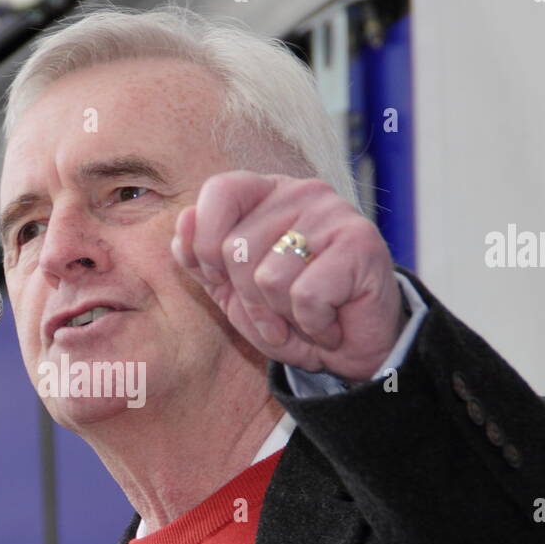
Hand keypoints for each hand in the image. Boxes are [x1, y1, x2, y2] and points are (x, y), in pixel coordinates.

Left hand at [170, 171, 404, 383]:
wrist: (352, 352)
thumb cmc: (290, 317)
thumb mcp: (230, 290)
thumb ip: (200, 257)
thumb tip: (183, 219)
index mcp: (266, 193)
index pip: (219, 191)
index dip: (207, 245)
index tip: (225, 279)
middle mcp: (301, 192)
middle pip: (236, 248)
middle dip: (250, 299)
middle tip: (281, 310)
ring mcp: (334, 213)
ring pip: (269, 277)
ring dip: (283, 315)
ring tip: (308, 314)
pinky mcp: (362, 242)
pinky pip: (306, 296)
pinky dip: (314, 324)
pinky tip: (331, 321)